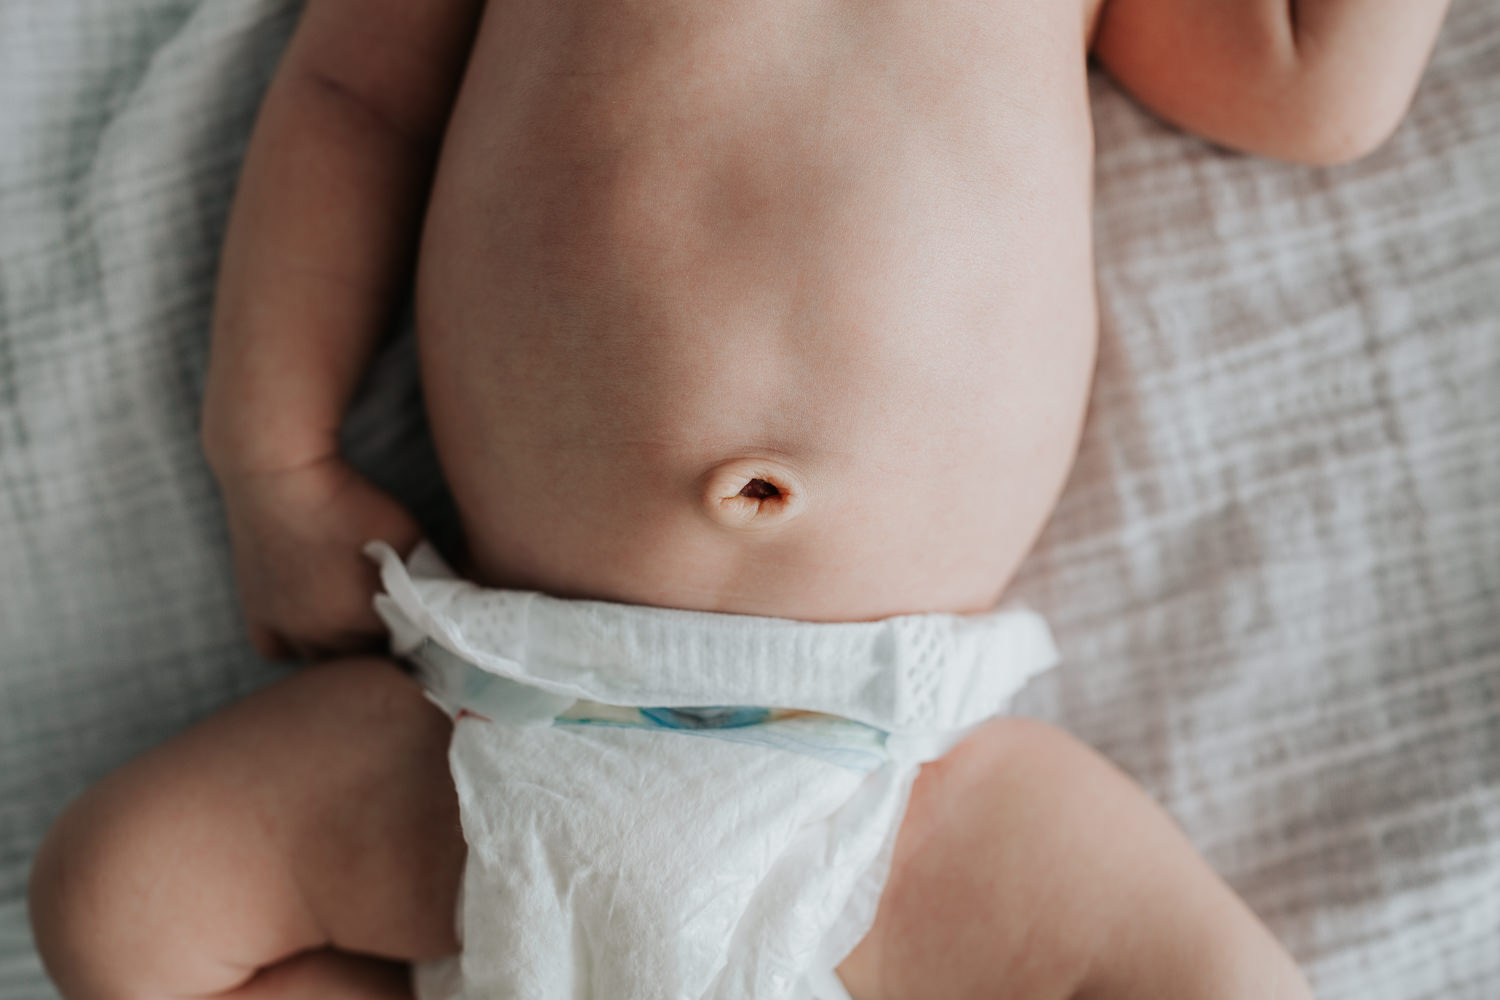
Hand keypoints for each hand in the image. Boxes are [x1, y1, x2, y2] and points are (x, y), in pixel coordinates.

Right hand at [214, 457, 421, 659]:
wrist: (281, 478)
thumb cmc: (353, 503)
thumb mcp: (412, 541)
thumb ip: (437, 581)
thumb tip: (462, 607)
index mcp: (363, 619)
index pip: (405, 647)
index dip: (417, 632)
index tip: (423, 617)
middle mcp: (322, 634)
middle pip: (365, 656)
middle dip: (382, 640)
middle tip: (394, 614)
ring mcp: (285, 629)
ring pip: (324, 657)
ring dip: (343, 643)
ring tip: (356, 613)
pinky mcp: (258, 615)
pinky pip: (281, 648)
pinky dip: (297, 641)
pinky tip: (314, 622)